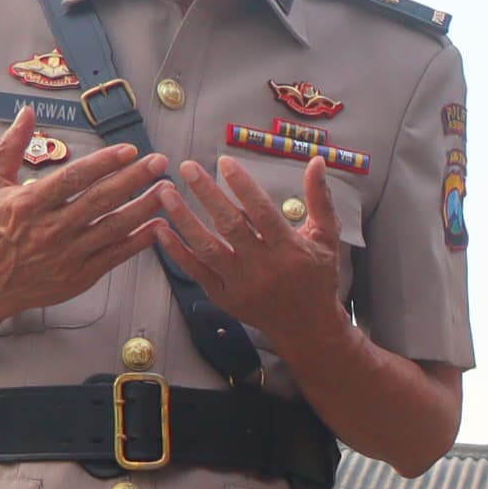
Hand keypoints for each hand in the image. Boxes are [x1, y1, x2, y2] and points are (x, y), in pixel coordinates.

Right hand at [0, 111, 166, 321]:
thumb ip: (10, 147)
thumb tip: (27, 114)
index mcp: (29, 204)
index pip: (74, 178)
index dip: (104, 163)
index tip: (129, 150)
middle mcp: (51, 229)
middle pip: (100, 200)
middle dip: (133, 179)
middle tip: (158, 162)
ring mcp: (67, 254)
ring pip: (113, 227)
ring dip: (144, 207)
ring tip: (166, 190)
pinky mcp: (79, 275)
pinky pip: (115, 256)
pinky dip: (139, 241)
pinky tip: (158, 226)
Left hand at [157, 154, 354, 343]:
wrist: (308, 327)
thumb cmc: (318, 277)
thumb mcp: (326, 237)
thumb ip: (319, 199)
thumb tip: (316, 161)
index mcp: (290, 250)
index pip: (262, 212)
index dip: (242, 186)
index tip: (224, 162)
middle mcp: (264, 268)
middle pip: (230, 226)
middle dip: (207, 194)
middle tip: (187, 167)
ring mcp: (240, 284)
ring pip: (207, 248)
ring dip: (184, 219)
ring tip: (166, 193)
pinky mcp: (224, 297)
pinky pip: (196, 272)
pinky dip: (176, 251)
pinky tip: (161, 230)